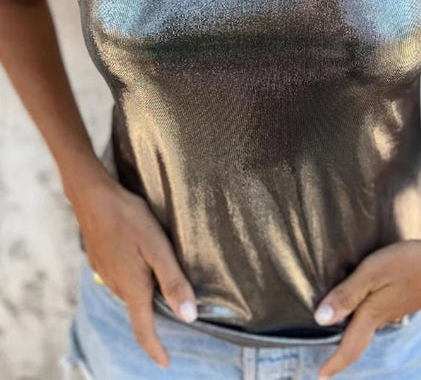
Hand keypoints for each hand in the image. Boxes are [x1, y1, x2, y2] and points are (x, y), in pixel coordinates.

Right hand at [68, 170, 196, 369]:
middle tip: (175, 313)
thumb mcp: (158, 247)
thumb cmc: (129, 219)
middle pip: (138, 309)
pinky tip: (140, 261)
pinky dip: (133, 278)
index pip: (143, 329)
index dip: (155, 348)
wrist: (93, 196)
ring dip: (144, 293)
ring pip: (129, 291)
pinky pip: (120, 277)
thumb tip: (188, 316)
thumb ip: (173, 281)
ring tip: (162, 285)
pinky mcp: (99, 258)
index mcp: (132, 288)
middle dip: (154, 316)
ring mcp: (105, 271)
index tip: (165, 363)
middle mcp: (116, 285)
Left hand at [313, 233, 420, 378]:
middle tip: (329, 357)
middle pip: (361, 336)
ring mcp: (401, 307)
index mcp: (374, 314)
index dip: (334, 363)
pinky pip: (385, 310)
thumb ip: (347, 294)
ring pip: (374, 322)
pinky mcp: (411, 296)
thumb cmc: (411, 264)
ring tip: (344, 325)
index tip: (319, 376)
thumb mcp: (372, 273)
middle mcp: (387, 316)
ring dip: (358, 328)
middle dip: (345, 347)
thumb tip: (320, 320)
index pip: (351, 346)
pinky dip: (372, 312)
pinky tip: (372, 302)